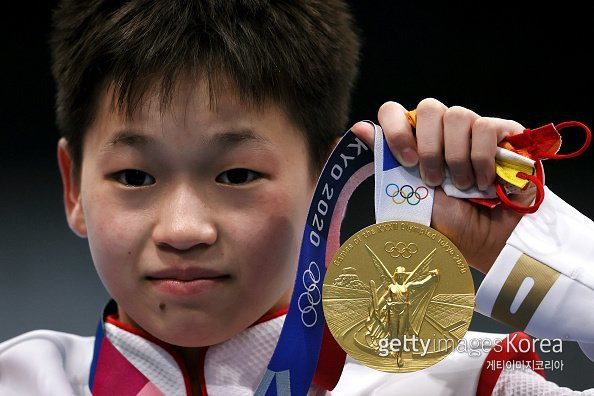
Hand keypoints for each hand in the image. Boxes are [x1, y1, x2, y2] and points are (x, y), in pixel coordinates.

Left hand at [351, 98, 534, 272]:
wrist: (486, 240)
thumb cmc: (447, 220)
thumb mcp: (410, 195)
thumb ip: (387, 161)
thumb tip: (359, 128)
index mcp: (415, 141)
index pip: (394, 111)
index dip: (397, 131)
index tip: (407, 161)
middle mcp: (442, 130)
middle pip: (429, 107)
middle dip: (429, 148)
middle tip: (434, 180)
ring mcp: (473, 129)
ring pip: (458, 115)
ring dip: (456, 158)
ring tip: (462, 186)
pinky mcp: (504, 133)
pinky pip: (485, 127)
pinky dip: (481, 159)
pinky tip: (484, 182)